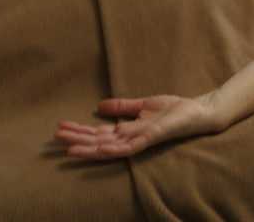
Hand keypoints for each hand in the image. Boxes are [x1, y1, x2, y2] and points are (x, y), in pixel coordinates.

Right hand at [56, 95, 212, 159]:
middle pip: (98, 141)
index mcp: (128, 131)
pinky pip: (130, 148)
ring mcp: (140, 141)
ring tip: (69, 148)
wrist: (197, 111)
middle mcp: (131, 139)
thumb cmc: (173, 110)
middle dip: (77, 140)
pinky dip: (114, 149)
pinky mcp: (152, 138)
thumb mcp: (143, 104)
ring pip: (109, 148)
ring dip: (89, 149)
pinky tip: (101, 147)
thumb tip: (99, 106)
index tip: (61, 126)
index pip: (98, 133)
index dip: (80, 131)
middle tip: (56, 136)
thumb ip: (123, 107)